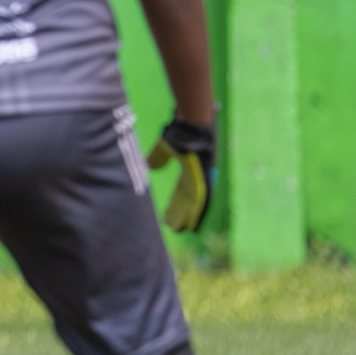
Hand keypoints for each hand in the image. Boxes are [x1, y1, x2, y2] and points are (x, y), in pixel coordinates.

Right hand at [147, 117, 215, 231]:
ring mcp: (203, 179)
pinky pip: (202, 201)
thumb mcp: (165, 147)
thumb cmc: (179, 132)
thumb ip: (158, 157)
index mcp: (189, 170)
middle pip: (188, 200)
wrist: (192, 124)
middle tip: (173, 227)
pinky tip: (193, 224)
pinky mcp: (205, 180)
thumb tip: (149, 166)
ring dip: (188, 217)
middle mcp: (198, 176)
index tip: (170, 213)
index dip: (176, 204)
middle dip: (180, 214)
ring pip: (195, 204)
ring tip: (181, 230)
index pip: (182, 191)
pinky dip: (197, 213)